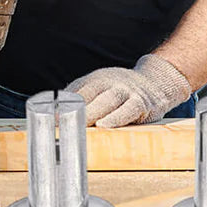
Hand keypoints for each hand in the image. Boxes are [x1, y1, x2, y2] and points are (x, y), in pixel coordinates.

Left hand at [65, 55, 191, 127]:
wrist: (155, 82)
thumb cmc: (120, 90)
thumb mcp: (99, 87)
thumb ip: (79, 96)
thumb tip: (53, 109)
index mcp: (95, 80)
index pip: (77, 91)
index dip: (63, 104)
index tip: (50, 118)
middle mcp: (110, 83)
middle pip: (90, 95)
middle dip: (75, 110)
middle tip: (61, 124)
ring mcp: (126, 92)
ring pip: (107, 101)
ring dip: (93, 113)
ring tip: (79, 125)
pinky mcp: (141, 103)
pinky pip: (128, 110)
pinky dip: (116, 118)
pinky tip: (105, 126)